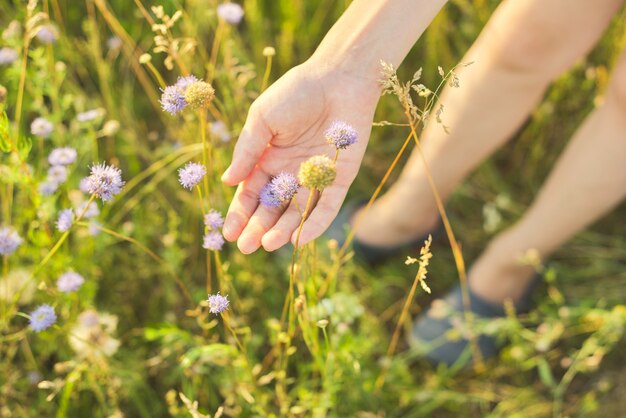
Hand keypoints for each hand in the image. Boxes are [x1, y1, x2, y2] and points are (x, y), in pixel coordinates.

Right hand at [221, 59, 379, 252]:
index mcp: (268, 159)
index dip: (240, 214)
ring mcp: (314, 177)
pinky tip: (298, 240)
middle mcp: (290, 172)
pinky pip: (326, 206)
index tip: (230, 234)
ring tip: (268, 245)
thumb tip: (227, 182)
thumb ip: (247, 152)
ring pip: (297, 212)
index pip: (251, 194)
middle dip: (258, 228)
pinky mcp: (339, 179)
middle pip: (272, 208)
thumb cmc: (296, 93)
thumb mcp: (262, 120)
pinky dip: (313, 224)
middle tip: (246, 248)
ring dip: (283, 230)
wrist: (338, 78)